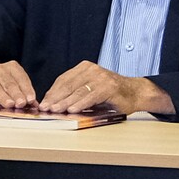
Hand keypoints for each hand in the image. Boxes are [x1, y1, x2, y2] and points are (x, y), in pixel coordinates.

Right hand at [0, 62, 37, 111]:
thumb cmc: (1, 90)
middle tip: (21, 103)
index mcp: (12, 67)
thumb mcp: (14, 91)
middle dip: (17, 94)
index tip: (31, 100)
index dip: (27, 89)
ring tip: (10, 105)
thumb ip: (24, 97)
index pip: (21, 78)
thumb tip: (35, 106)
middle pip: (10, 83)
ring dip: (4, 98)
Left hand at [37, 62, 163, 114]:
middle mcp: (92, 69)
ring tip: (56, 110)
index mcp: (85, 67)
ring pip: (78, 91)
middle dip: (56, 98)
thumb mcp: (89, 90)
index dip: (52, 93)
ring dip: (65, 102)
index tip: (43, 104)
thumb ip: (73, 93)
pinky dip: (81, 104)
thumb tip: (52, 104)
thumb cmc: (109, 93)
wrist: (135, 93)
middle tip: (46, 109)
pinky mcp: (109, 87)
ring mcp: (101, 77)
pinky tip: (73, 110)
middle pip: (69, 85)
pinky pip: (91, 96)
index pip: (63, 80)